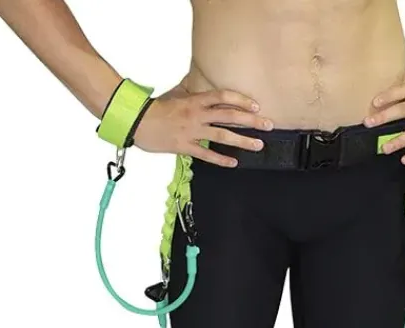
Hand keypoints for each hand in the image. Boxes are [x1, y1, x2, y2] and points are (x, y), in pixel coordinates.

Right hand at [133, 84, 273, 166]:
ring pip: (222, 136)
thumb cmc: (156, 109)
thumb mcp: (175, 96)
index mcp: (195, 101)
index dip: (241, 100)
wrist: (136, 121)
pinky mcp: (185, 146)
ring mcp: (192, 131)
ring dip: (243, 141)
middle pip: (229, 116)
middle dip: (251, 120)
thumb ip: (190, 93)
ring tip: (258, 145)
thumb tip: (199, 86)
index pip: (223, 97)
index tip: (256, 105)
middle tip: (268, 125)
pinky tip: (233, 163)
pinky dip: (221, 159)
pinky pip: (206, 154)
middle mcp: (197, 115)